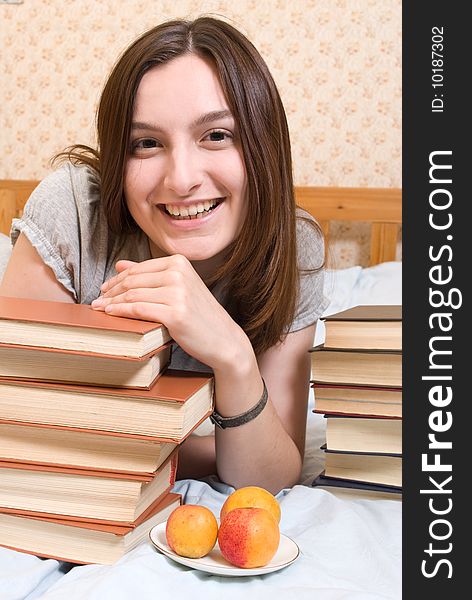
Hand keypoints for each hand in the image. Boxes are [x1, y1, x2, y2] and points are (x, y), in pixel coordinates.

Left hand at [91, 255, 251, 370]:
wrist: (224, 340)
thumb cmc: (199, 316)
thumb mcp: (178, 288)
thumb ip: (150, 275)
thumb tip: (120, 264)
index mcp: (179, 263)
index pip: (138, 269)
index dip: (116, 279)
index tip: (103, 289)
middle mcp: (178, 273)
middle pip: (132, 280)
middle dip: (110, 291)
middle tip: (97, 300)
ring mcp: (177, 293)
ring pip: (132, 294)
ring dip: (111, 302)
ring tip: (99, 309)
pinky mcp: (175, 313)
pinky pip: (138, 309)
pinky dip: (120, 311)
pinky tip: (110, 314)